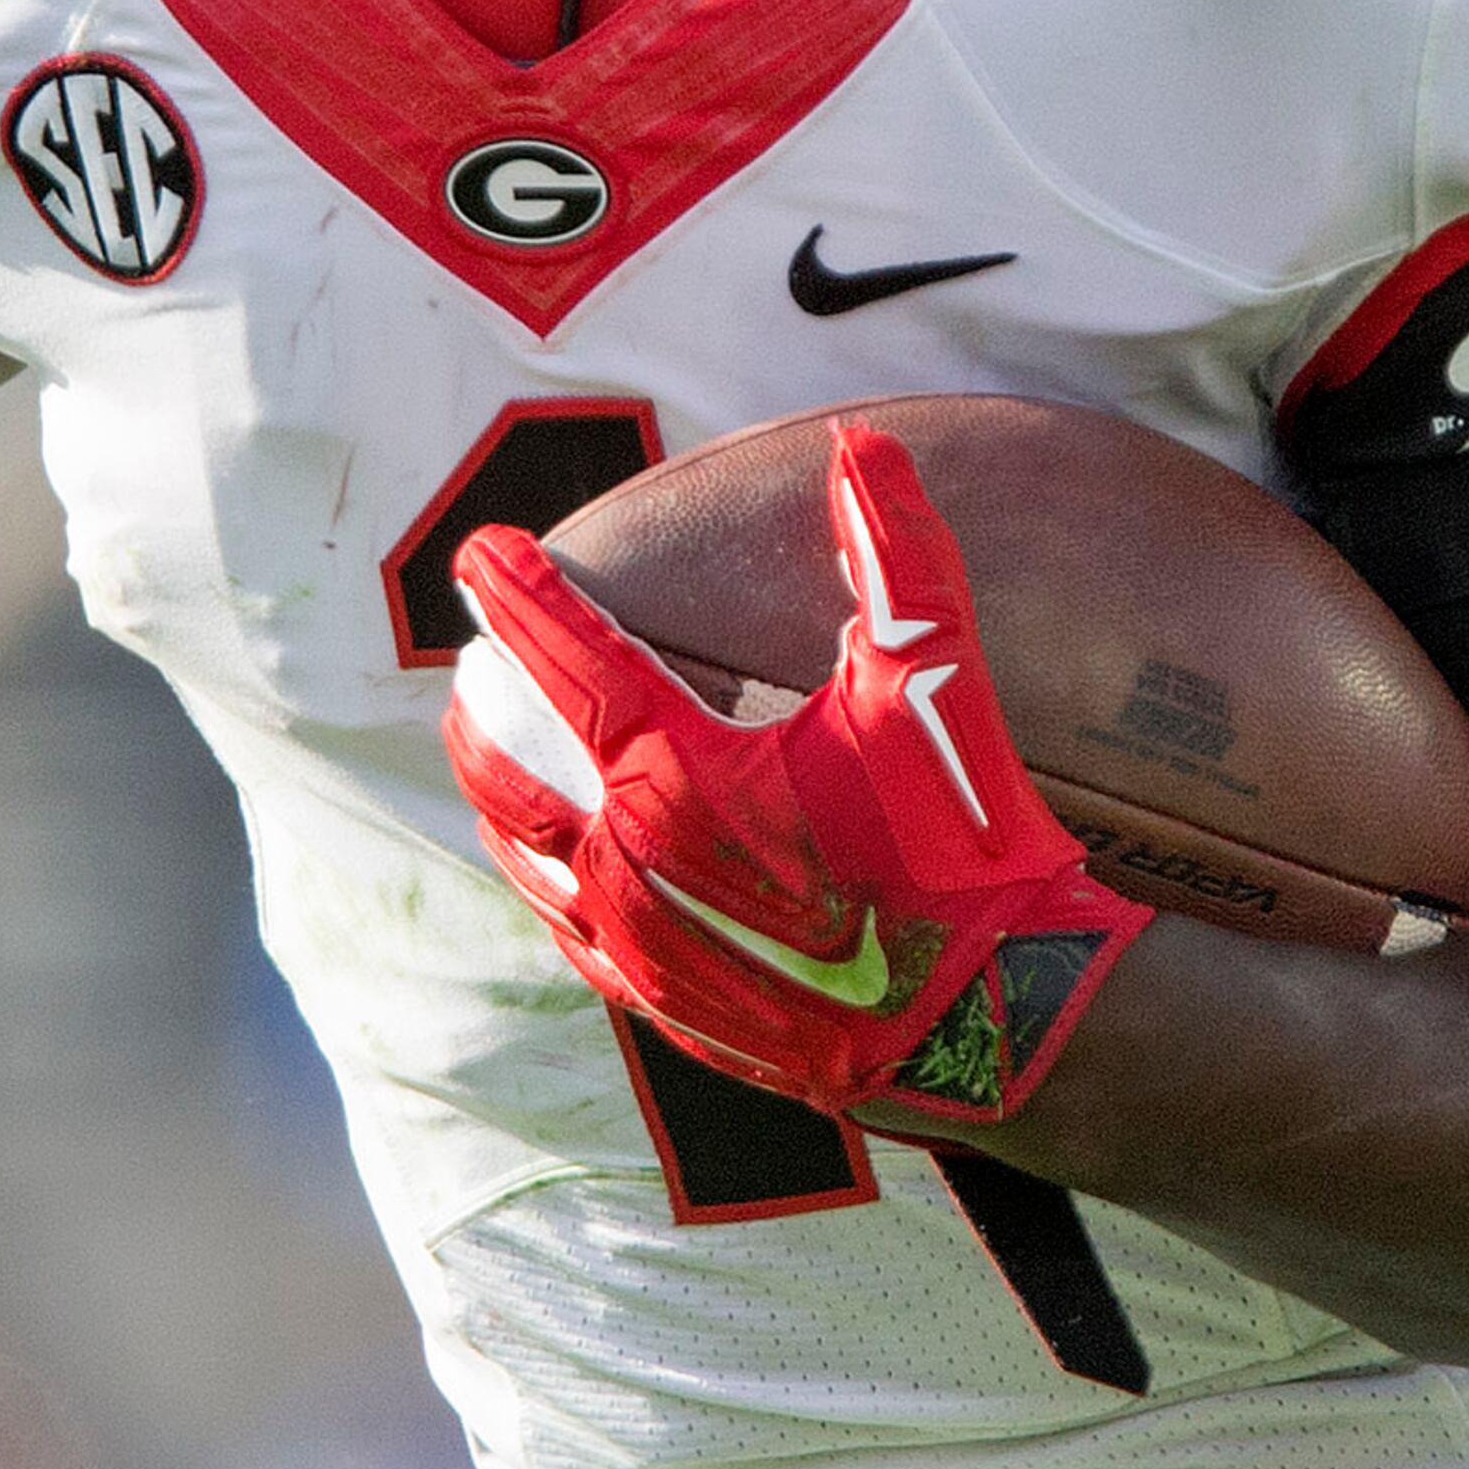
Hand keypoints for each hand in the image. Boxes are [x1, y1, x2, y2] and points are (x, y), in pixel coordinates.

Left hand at [444, 422, 1149, 1123]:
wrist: (996, 1022)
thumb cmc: (965, 849)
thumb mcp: (935, 689)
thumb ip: (897, 558)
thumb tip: (862, 446)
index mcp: (684, 772)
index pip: (568, 659)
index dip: (517, 596)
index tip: (480, 551)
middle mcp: (636, 863)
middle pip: (506, 772)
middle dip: (479, 712)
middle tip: (472, 670)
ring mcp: (644, 949)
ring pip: (526, 863)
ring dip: (500, 802)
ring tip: (492, 762)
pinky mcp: (671, 1012)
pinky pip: (574, 939)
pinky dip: (551, 887)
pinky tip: (562, 871)